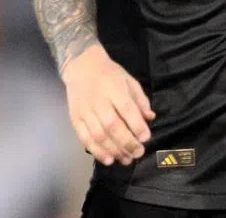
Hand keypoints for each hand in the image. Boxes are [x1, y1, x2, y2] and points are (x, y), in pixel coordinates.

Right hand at [62, 43, 154, 165]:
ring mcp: (85, 111)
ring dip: (114, 150)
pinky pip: (85, 138)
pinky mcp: (75, 119)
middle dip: (127, 142)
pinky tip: (108, 159)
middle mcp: (98, 101)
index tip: (146, 138)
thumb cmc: (110, 74)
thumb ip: (140, 100)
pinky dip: (96, 151)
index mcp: (114, 88)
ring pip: (98, 135)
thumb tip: (150, 118)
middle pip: (112, 125)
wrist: (82, 66)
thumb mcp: (129, 81)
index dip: (136, 125)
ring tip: (126, 159)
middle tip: (138, 153)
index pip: (126, 109)